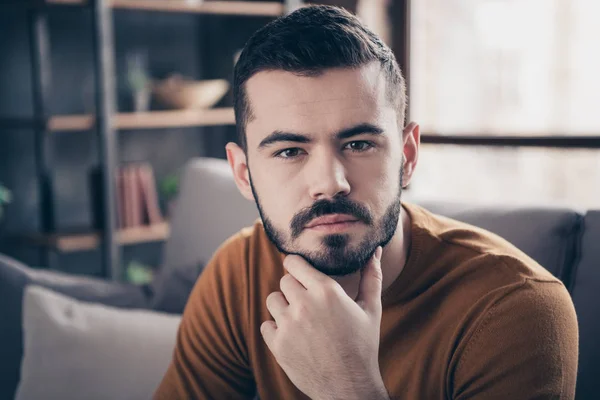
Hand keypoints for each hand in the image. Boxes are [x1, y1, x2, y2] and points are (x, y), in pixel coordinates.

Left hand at [261, 247, 388, 399]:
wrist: (349, 387)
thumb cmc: (363, 346)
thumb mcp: (371, 309)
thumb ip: (371, 277)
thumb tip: (376, 251)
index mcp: (326, 291)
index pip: (293, 263)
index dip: (295, 265)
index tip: (299, 271)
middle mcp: (304, 304)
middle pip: (284, 281)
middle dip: (294, 288)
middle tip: (308, 302)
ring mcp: (288, 325)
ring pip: (272, 300)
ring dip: (283, 307)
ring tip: (300, 319)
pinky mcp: (277, 345)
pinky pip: (266, 325)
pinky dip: (276, 329)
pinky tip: (294, 337)